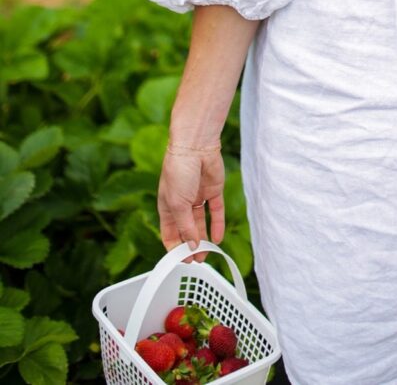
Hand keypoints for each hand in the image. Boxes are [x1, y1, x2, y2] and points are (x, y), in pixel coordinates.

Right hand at [157, 146, 225, 262]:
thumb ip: (185, 226)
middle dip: (191, 246)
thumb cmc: (178, 171)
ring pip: (201, 223)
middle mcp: (182, 202)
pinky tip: (218, 239)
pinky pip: (216, 212)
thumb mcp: (177, 203)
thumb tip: (192, 245)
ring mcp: (198, 196)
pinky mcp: (213, 190)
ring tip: (207, 255)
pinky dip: (217, 225)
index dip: (174, 247)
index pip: (169, 232)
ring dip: (204, 239)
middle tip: (197, 261)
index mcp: (166, 206)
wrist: (195, 146)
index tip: (181, 260)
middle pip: (186, 229)